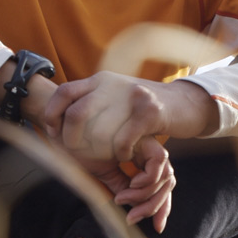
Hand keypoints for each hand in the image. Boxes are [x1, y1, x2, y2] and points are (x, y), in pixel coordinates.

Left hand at [40, 72, 218, 161]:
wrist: (185, 102)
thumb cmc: (144, 109)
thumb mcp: (116, 97)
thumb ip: (93, 101)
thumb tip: (62, 116)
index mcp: (100, 80)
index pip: (64, 92)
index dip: (52, 114)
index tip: (53, 132)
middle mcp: (113, 84)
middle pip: (77, 114)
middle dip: (71, 138)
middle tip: (76, 153)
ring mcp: (132, 96)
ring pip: (99, 131)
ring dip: (98, 151)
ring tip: (104, 157)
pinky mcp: (150, 112)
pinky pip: (123, 140)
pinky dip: (121, 153)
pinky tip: (125, 156)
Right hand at [75, 138, 174, 232]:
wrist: (66, 134)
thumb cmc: (81, 150)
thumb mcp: (105, 175)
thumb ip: (123, 188)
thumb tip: (137, 207)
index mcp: (140, 158)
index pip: (161, 186)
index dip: (163, 208)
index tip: (157, 228)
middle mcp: (147, 151)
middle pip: (168, 182)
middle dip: (155, 205)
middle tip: (132, 217)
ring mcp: (147, 143)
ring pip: (166, 175)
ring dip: (146, 194)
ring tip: (122, 198)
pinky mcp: (143, 137)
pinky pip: (158, 161)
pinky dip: (147, 178)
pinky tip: (131, 183)